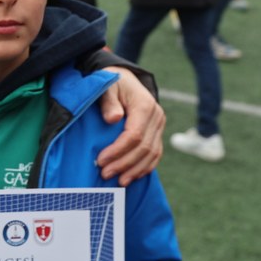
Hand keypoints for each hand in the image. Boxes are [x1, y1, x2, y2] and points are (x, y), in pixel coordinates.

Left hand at [94, 68, 164, 184]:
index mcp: (145, 105)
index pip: (135, 135)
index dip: (118, 151)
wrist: (125, 78)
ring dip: (135, 170)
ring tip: (118, 181)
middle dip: (124, 164)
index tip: (101, 160)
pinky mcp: (157, 133)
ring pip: (152, 154)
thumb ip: (108, 101)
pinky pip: (155, 154)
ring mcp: (159, 126)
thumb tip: (112, 119)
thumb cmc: (113, 82)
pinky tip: (132, 176)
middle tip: (105, 174)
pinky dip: (144, 168)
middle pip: (144, 148)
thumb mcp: (107, 85)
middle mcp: (156, 117)